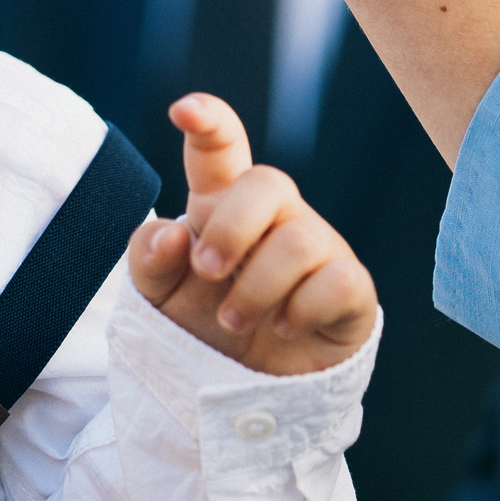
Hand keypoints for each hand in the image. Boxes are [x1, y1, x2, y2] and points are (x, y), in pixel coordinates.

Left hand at [127, 93, 377, 375]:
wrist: (243, 388)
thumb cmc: (200, 323)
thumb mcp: (158, 293)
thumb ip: (149, 257)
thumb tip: (173, 234)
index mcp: (221, 201)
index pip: (221, 146)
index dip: (208, 120)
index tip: (183, 112)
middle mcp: (275, 215)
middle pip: (267, 182)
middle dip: (231, 228)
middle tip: (206, 272)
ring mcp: (318, 247)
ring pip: (300, 241)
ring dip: (257, 287)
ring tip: (233, 321)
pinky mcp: (350, 289)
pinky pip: (341, 281)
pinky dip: (303, 309)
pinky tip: (282, 328)